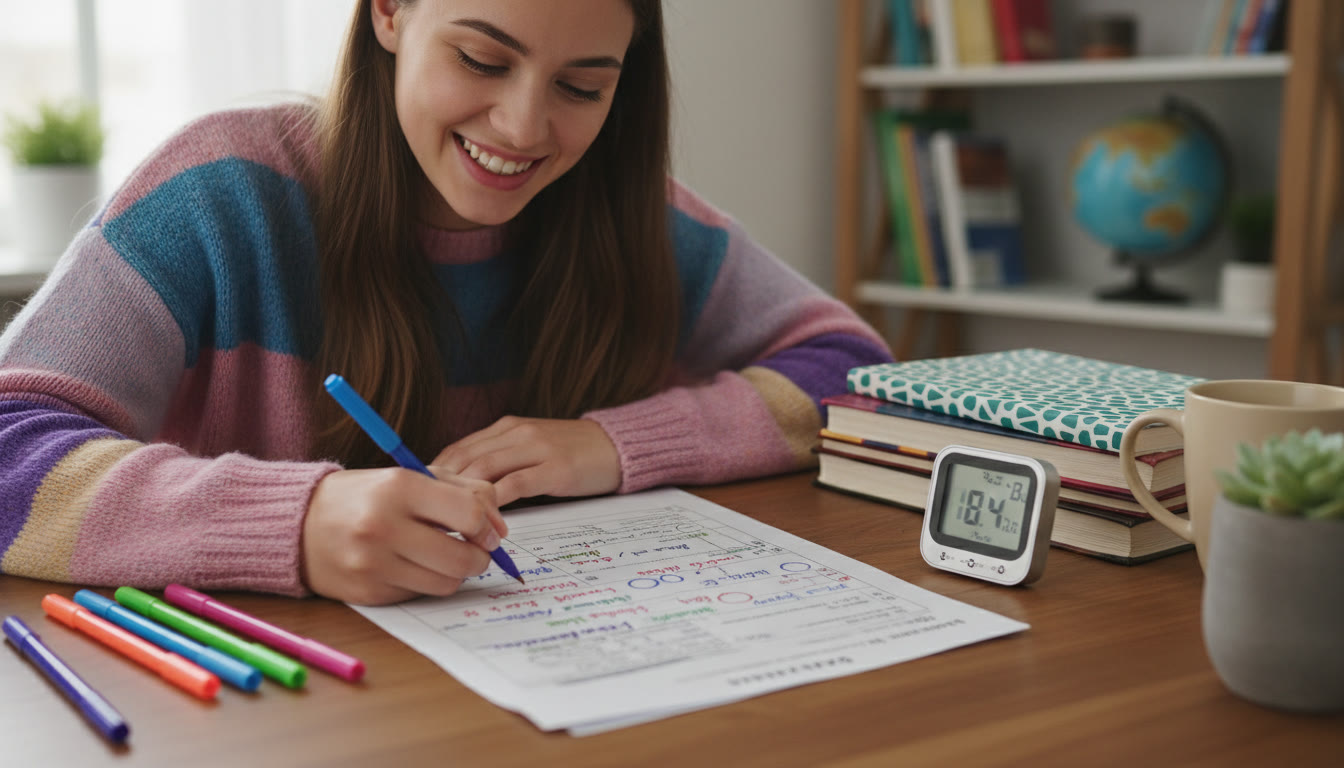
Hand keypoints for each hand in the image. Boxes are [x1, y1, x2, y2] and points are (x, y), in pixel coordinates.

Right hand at [301, 468, 508, 604]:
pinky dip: (426, 583)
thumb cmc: (364, 496)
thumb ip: (463, 491)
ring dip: (456, 573)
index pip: (469, 514)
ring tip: (445, 557)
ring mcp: (373, 564)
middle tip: (475, 550)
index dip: (489, 527)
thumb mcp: (410, 477)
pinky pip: (419, 595)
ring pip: (446, 583)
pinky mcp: (368, 593)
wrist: (298, 525)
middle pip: (463, 557)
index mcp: (398, 487)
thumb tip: (500, 526)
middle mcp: (384, 526)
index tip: (490, 531)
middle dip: (480, 557)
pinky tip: (414, 567)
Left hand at [432, 417, 620, 506]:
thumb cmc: (570, 453)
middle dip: (440, 488)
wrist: (616, 445)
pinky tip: (486, 521)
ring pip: (485, 470)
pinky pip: (516, 484)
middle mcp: (516, 432)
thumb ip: (500, 462)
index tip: (417, 500)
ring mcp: (536, 448)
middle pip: (465, 459)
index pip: (458, 449)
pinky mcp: (555, 468)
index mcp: (506, 428)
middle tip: (423, 516)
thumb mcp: (529, 449)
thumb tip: (461, 493)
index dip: (434, 474)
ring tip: (448, 522)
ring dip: (463, 498)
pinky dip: (496, 503)